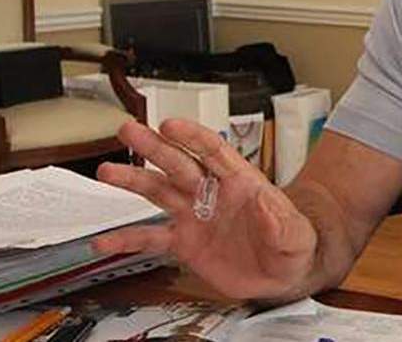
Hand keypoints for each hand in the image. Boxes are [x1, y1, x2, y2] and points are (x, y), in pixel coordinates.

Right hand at [93, 119, 316, 299]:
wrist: (282, 276)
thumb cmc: (293, 246)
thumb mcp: (295, 235)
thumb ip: (280, 220)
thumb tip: (266, 200)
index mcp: (241, 183)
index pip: (214, 152)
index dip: (192, 137)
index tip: (169, 125)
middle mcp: (213, 194)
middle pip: (179, 164)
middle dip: (154, 147)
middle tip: (129, 131)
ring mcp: (195, 216)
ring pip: (159, 192)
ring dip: (133, 181)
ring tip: (107, 172)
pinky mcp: (185, 243)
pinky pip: (151, 238)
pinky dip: (128, 240)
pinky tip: (105, 241)